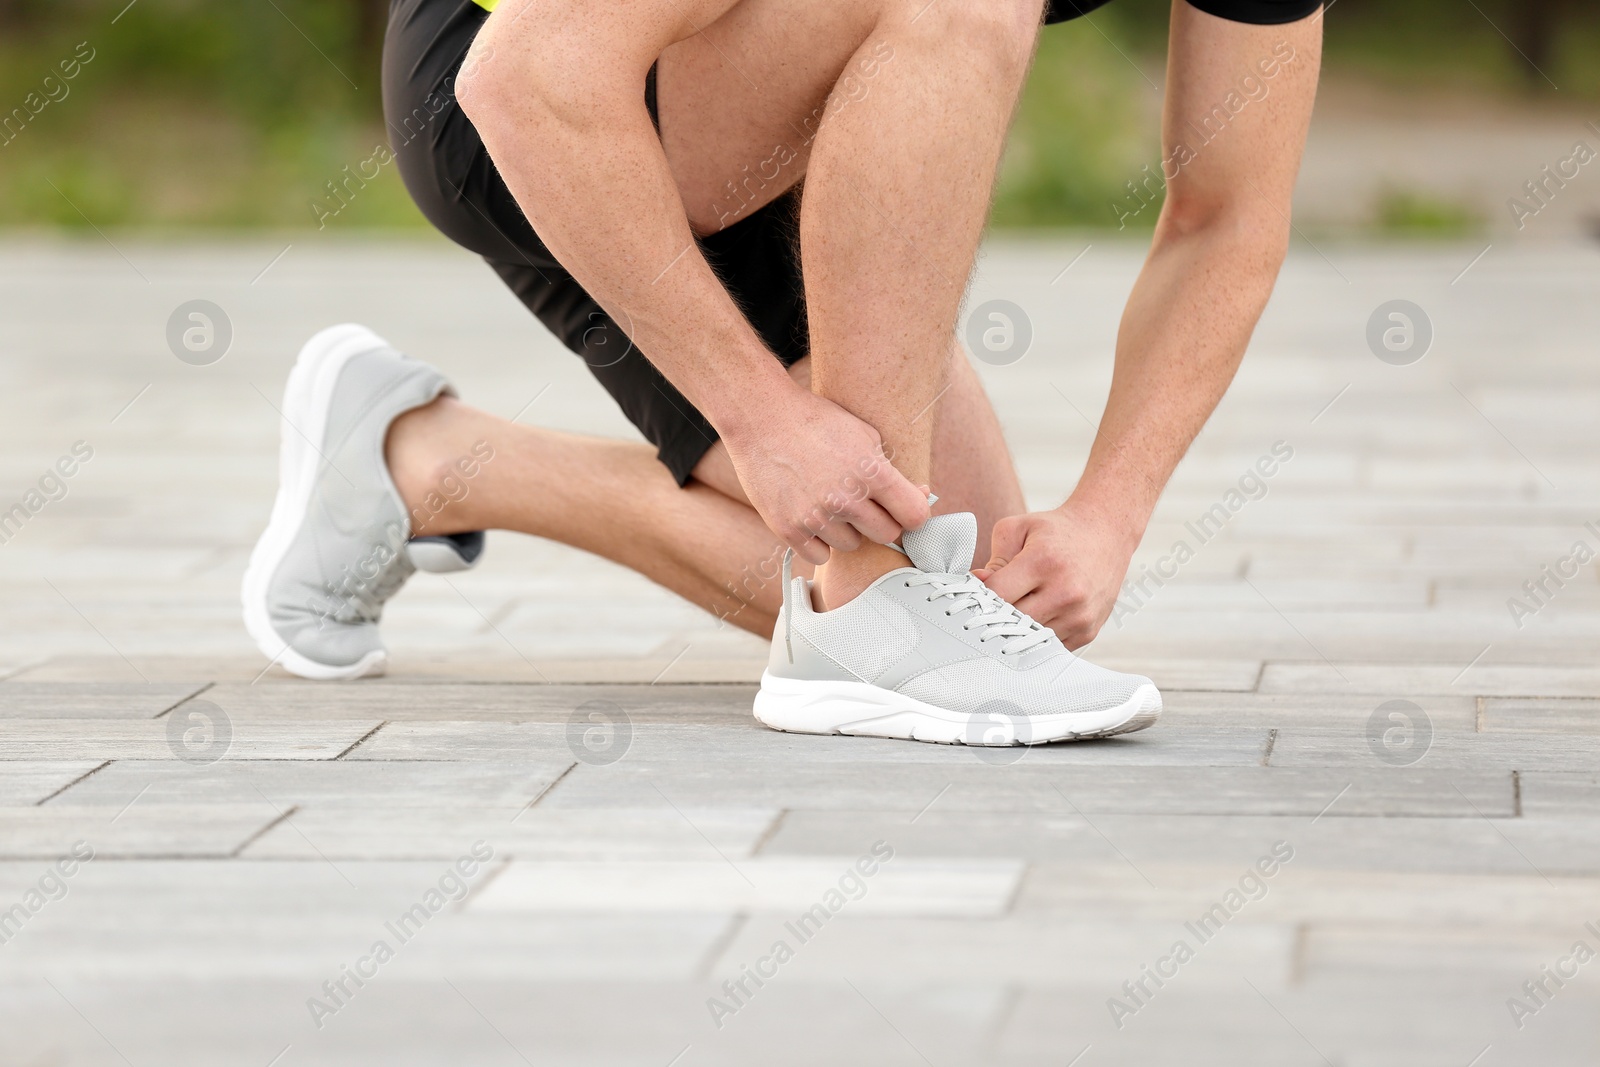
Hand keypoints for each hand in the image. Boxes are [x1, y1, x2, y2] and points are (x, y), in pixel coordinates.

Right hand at [721, 383, 929, 564]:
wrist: (761, 417)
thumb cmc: (816, 421)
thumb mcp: (865, 434)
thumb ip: (892, 472)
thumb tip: (921, 496)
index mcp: (872, 472)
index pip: (915, 516)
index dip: (912, 513)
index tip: (903, 509)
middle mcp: (847, 499)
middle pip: (887, 535)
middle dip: (880, 521)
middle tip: (864, 504)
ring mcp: (816, 517)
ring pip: (851, 545)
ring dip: (846, 529)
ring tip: (828, 501)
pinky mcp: (789, 529)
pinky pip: (820, 555)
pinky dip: (818, 541)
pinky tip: (811, 515)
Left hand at [973, 503, 1139, 648]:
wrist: (1106, 533)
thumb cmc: (1057, 532)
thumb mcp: (1019, 529)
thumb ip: (994, 559)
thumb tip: (978, 586)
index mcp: (1043, 562)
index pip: (997, 595)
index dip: (979, 597)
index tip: (974, 595)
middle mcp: (1065, 592)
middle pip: (1011, 622)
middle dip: (995, 616)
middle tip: (988, 608)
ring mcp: (1079, 615)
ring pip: (1028, 639)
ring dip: (1017, 630)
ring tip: (1015, 611)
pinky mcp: (1087, 631)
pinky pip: (1048, 647)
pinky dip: (1037, 636)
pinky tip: (1036, 618)